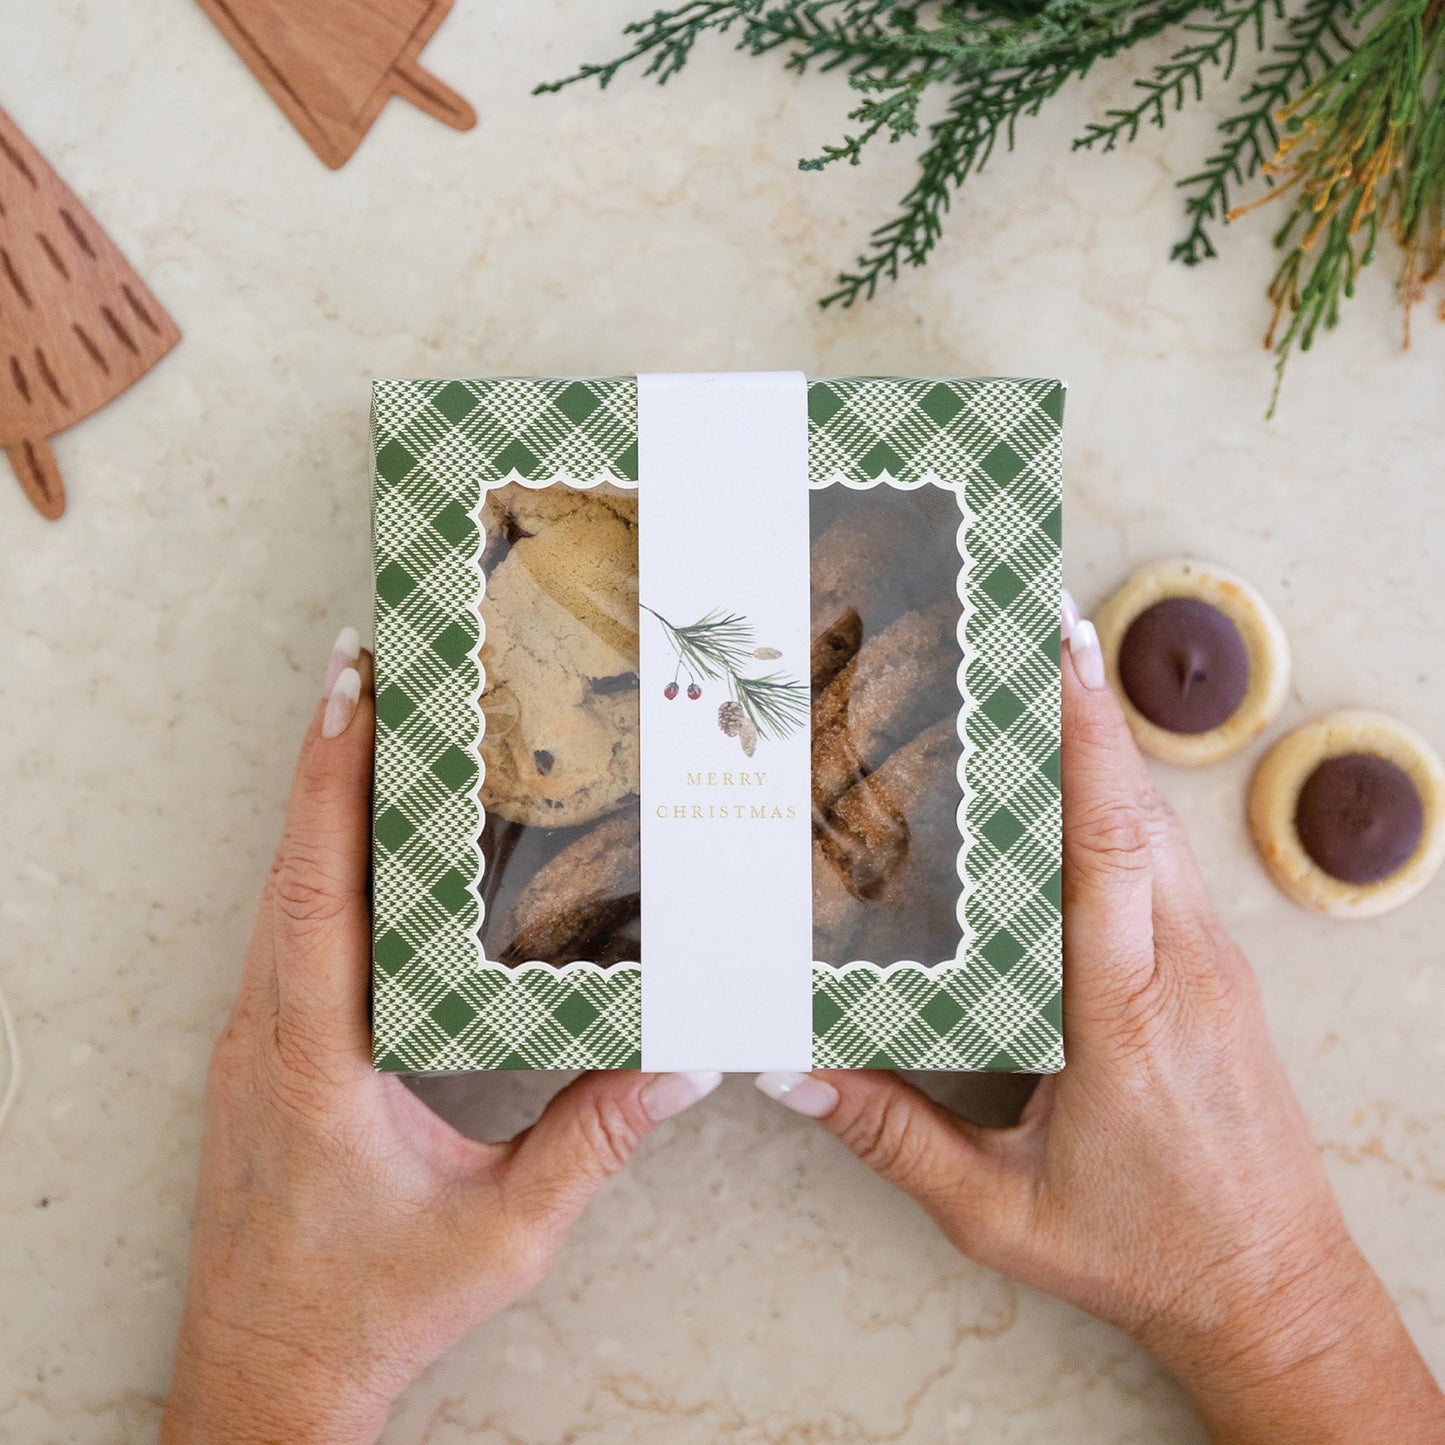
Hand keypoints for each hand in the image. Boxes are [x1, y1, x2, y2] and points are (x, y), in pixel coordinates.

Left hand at [161, 630, 721, 1444]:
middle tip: (361, 667)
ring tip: (358, 727)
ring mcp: (257, 1044)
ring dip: (316, 807)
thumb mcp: (505, 1230)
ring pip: (281, 895)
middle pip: (291, 864)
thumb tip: (685, 1060)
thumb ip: (596, 1138)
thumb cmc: (370, 1311)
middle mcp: (272, 1031)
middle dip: (324, 757)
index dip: (333, 779)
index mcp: (320, 1053)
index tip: (349, 689)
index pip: (319, 886)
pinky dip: (315, 865)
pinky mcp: (265, 1061)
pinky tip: (353, 844)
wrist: (269, 1383)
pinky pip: (286, 936)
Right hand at [756, 593, 1444, 1442]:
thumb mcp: (998, 1211)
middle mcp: (1182, 969)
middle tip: (1037, 627)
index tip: (1060, 653)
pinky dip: (1130, 804)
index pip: (1107, 847)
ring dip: (1112, 751)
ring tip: (1057, 679)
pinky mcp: (1221, 976)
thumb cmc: (1144, 1252)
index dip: (1085, 743)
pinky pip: (1173, 865)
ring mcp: (1215, 967)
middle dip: (1091, 711)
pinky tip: (1092, 785)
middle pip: (1140, 810)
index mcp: (1126, 1012)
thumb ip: (891, 1136)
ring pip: (1162, 830)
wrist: (1274, 1293)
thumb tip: (791, 1069)